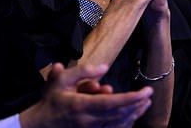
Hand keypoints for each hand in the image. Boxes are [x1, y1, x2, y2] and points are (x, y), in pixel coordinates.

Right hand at [19, 63, 152, 127]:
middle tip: (149, 94)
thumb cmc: (52, 100)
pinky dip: (125, 123)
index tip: (145, 91)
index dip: (131, 98)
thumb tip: (104, 67)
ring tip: (145, 103)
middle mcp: (88, 120)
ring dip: (134, 114)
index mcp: (81, 105)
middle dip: (136, 104)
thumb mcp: (61, 80)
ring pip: (118, 124)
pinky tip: (133, 115)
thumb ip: (83, 72)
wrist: (41, 124)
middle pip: (119, 114)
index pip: (111, 103)